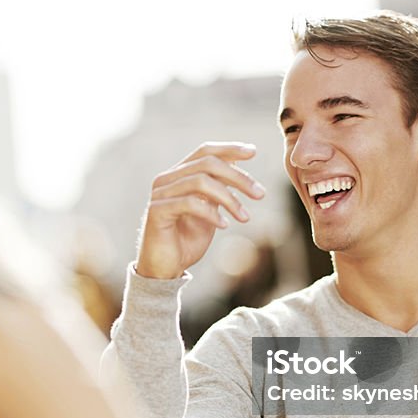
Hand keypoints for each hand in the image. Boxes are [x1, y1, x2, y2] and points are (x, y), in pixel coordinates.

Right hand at [136, 142, 264, 278]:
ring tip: (245, 217)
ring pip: (200, 181)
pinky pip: (190, 203)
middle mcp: (166, 179)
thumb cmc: (186, 240)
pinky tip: (224, 225)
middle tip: (260, 194)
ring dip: (229, 198)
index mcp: (178, 175)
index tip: (253, 152)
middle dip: (238, 177)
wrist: (165, 269)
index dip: (229, 148)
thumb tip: (237, 167)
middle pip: (207, 163)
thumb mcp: (209, 210)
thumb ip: (218, 190)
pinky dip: (211, 213)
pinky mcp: (157, 211)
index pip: (205, 151)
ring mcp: (160, 194)